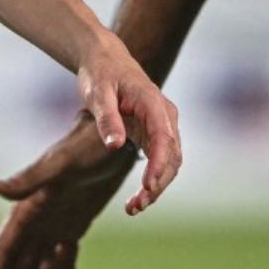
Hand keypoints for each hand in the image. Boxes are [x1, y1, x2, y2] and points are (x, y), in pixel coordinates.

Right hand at [0, 115, 134, 268]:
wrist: (111, 137)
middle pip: (19, 265)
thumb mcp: (58, 165)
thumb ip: (27, 180)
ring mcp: (54, 223)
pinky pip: (64, 261)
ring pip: (39, 268)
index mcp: (27, 208)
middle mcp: (36, 219)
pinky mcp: (74, 225)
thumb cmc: (83, 148)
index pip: (5, 249)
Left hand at [73, 35, 180, 212]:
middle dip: (157, 183)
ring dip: (156, 186)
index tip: (148, 186)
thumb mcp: (97, 92)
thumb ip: (107, 118)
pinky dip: (152, 179)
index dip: (158, 164)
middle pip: (171, 156)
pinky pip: (159, 160)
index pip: (163, 138)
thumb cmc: (100, 73)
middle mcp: (165, 116)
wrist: (104, 60)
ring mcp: (163, 125)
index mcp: (153, 103)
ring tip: (135, 208)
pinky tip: (138, 198)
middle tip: (137, 206)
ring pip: (168, 162)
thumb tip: (115, 147)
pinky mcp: (154, 133)